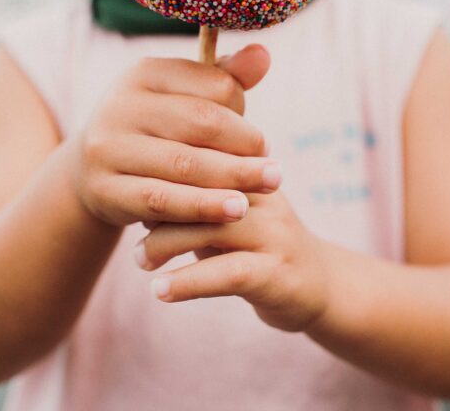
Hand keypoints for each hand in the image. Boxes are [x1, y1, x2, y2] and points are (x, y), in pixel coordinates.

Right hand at [72, 45, 280, 226]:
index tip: (260, 141)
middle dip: (246, 148)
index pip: (213, 86)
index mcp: (145, 72)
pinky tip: (236, 212)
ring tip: (268, 188)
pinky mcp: (104, 189)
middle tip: (276, 171)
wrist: (92, 174)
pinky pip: (163, 201)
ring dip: (233, 179)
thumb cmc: (156, 131)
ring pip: (185, 165)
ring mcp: (107, 147)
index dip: (244, 112)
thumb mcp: (185, 100)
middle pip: (202, 124)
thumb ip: (225, 80)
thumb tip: (263, 55)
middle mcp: (121, 104)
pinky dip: (203, 208)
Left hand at [134, 189, 330, 332]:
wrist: (321, 286)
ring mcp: (276, 235)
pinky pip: (228, 273)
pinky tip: (161, 291)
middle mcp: (267, 198)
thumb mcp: (231, 214)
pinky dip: (189, 282)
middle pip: (205, 187)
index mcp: (253, 175)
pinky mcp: (279, 275)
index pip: (204, 158)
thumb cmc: (259, 245)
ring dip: (166, 244)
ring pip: (213, 226)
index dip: (163, 170)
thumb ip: (195, 198)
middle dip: (160, 206)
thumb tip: (136, 191)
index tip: (131, 186)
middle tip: (128, 228)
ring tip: (139, 261)